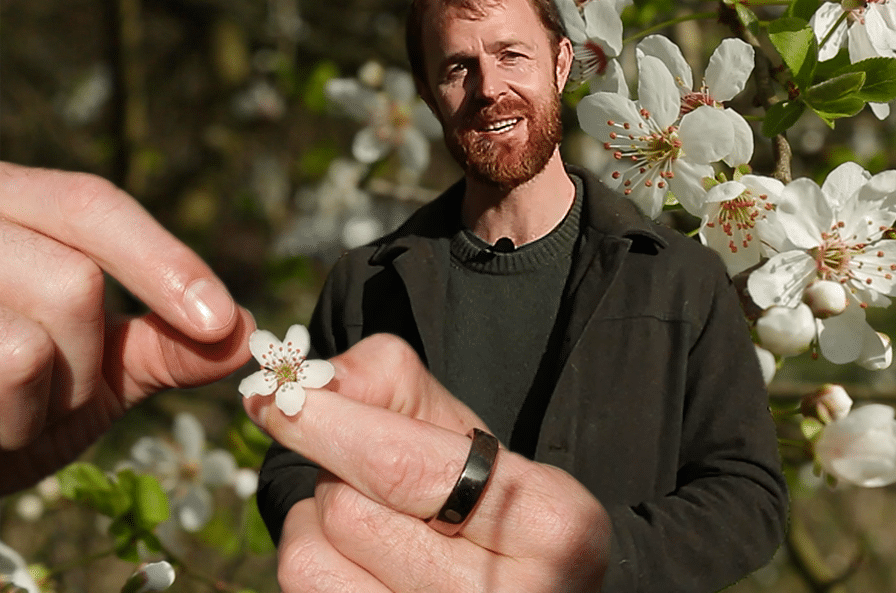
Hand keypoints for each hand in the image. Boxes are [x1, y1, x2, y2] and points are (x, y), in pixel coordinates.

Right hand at [0, 162, 253, 492]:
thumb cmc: (5, 404)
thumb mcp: (91, 371)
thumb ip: (163, 347)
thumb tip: (245, 331)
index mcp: (4, 204)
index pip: (90, 204)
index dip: (164, 261)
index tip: (223, 320)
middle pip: (73, 278)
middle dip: (88, 358)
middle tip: (56, 393)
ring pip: (30, 345)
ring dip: (48, 402)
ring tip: (13, 412)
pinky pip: (2, 375)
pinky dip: (12, 426)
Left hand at [244, 334, 610, 592]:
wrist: (518, 577)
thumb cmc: (487, 498)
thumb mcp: (466, 432)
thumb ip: (392, 383)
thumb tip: (312, 387)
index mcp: (550, 526)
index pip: (403, 469)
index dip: (330, 426)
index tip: (282, 399)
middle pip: (348, 513)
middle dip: (338, 476)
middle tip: (367, 473)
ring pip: (311, 563)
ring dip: (316, 523)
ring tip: (367, 517)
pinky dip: (312, 561)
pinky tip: (354, 556)